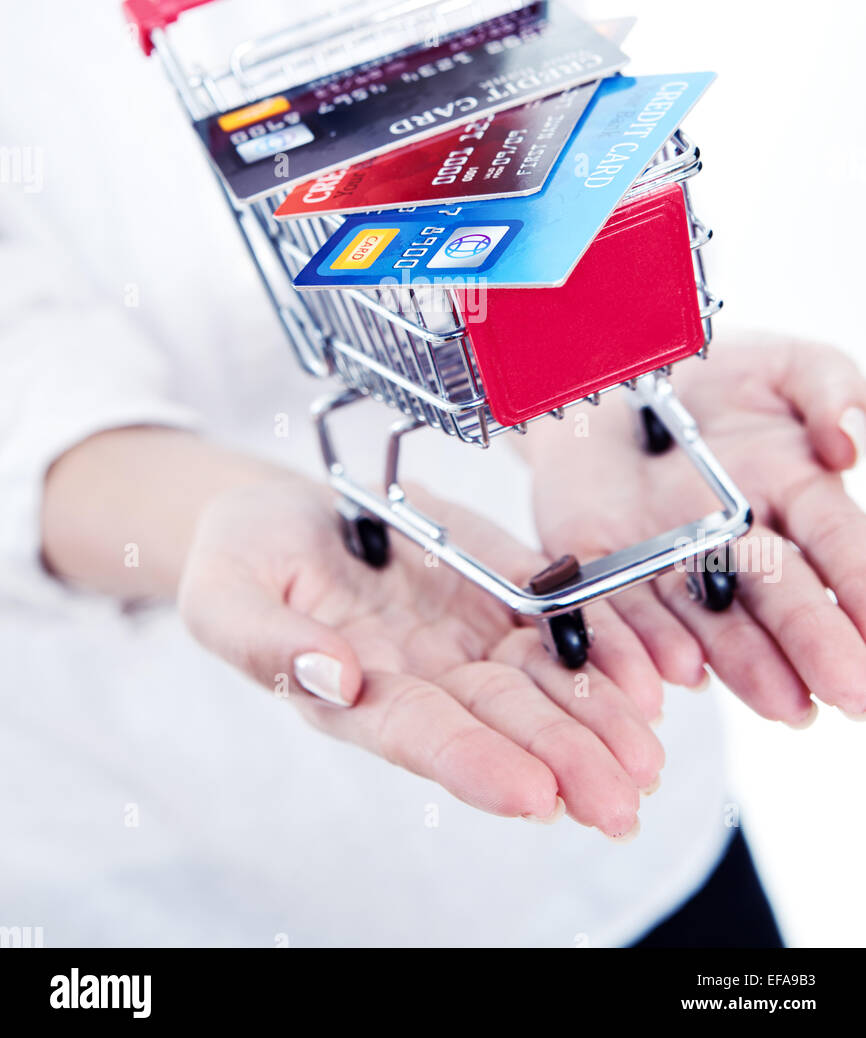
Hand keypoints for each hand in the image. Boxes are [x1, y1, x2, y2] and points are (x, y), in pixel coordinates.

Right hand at [178, 476, 664, 836]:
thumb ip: (263, 640)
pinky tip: (651, 677)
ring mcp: (468, 634)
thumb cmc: (242, 557)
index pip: (421, 735)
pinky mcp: (499, 586)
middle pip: (502, 724)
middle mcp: (425, 677)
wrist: (281, 512)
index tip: (533, 795)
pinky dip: (608, 647)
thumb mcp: (224, 592)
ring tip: (649, 754)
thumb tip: (330, 678)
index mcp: (357, 693)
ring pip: (544, 685)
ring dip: (600, 720)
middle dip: (565, 760)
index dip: (476, 764)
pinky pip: (561, 622)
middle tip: (625, 800)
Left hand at [526, 336, 865, 725]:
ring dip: (748, 664)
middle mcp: (738, 540)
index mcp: (793, 491)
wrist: (611, 368)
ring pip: (712, 619)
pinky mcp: (599, 562)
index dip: (862, 583)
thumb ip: (828, 388)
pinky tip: (679, 674)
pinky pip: (620, 608)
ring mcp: (671, 558)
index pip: (835, 540)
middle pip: (781, 593)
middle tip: (851, 691)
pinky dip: (646, 644)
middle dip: (816, 640)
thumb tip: (849, 446)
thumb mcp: (783, 364)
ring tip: (787, 707)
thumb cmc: (714, 372)